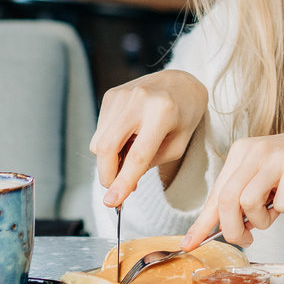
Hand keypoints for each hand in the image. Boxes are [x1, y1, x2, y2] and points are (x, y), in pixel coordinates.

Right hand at [90, 69, 208, 207]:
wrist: (181, 81)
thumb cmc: (184, 115)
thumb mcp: (178, 144)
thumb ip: (150, 164)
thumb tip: (120, 184)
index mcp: (162, 112)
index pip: (137, 155)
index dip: (122, 181)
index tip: (112, 202)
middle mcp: (138, 100)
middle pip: (106, 147)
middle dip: (107, 175)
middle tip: (117, 189)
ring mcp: (121, 95)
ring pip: (99, 141)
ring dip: (110, 159)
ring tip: (132, 153)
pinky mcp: (110, 95)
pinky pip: (100, 131)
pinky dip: (109, 143)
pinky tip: (128, 138)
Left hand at [181, 124, 283, 249]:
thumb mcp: (264, 178)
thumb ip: (243, 198)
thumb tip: (219, 229)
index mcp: (242, 152)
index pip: (216, 193)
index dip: (202, 222)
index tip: (188, 243)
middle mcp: (255, 150)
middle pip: (227, 201)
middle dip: (233, 230)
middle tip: (247, 239)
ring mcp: (276, 155)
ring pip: (250, 203)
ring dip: (264, 220)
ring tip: (277, 212)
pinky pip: (283, 203)